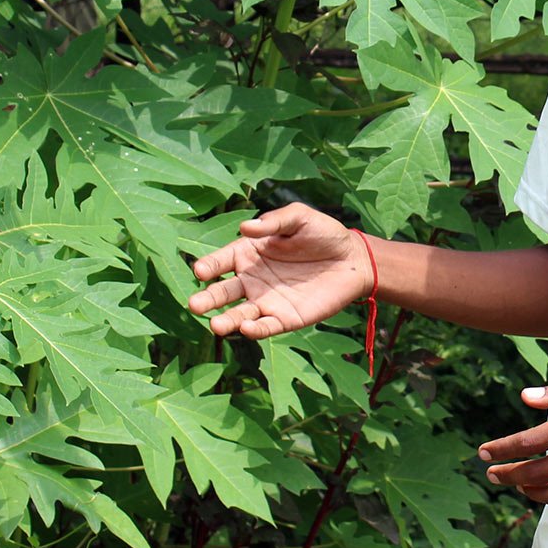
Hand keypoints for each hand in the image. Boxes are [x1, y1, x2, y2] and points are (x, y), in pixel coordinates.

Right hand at [187, 202, 371, 338]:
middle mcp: (252, 279)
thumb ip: (275, 222)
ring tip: (215, 326)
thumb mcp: (300, 218)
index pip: (222, 260)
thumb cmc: (323, 233)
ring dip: (226, 321)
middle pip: (224, 291)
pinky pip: (266, 327)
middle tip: (195, 305)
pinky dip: (255, 329)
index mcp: (249, 252)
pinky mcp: (285, 319)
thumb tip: (245, 227)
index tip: (200, 271)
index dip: (209, 266)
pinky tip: (247, 328)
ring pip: (240, 314)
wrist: (352, 259)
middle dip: (208, 298)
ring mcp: (267, 301)